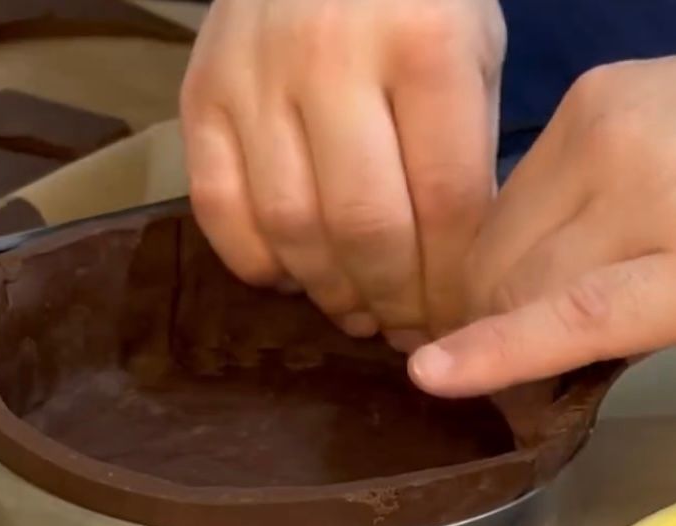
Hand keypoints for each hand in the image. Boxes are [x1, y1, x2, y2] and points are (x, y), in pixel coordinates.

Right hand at [181, 0, 504, 343]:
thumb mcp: (474, 52)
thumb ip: (466, 155)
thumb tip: (452, 274)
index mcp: (424, 44)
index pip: (445, 203)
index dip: (452, 284)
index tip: (459, 323)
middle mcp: (331, 58)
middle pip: (365, 227)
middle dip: (394, 301)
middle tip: (407, 331)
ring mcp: (255, 77)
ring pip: (291, 227)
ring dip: (330, 293)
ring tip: (358, 314)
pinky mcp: (200, 94)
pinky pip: (220, 209)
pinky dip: (257, 262)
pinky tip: (292, 278)